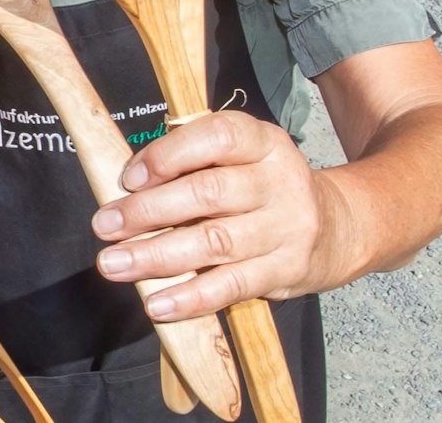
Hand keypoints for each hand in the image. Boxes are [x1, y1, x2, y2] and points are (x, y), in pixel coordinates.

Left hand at [90, 111, 340, 321]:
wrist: (338, 228)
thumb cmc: (264, 188)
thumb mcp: (241, 158)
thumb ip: (193, 163)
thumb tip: (127, 187)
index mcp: (263, 142)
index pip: (217, 137)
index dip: (169, 155)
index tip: (129, 178)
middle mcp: (279, 181)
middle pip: (208, 194)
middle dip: (148, 211)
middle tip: (104, 226)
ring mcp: (288, 228)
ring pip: (214, 242)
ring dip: (157, 256)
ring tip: (115, 264)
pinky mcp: (287, 270)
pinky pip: (232, 286)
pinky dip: (191, 297)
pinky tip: (157, 304)